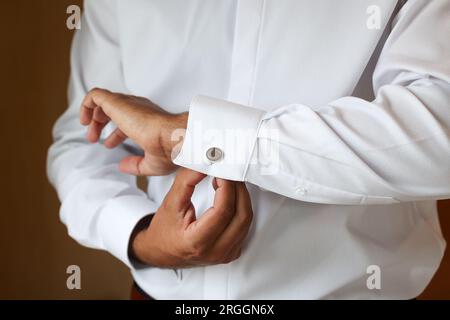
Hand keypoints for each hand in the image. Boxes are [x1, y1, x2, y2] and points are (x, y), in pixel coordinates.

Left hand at [79, 88, 187, 175]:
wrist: (175, 138)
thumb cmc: (171, 151)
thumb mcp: (152, 163)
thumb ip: (137, 165)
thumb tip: (123, 166)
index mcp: (149, 120)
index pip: (129, 120)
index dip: (116, 134)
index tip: (109, 144)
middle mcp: (140, 109)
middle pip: (115, 109)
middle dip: (101, 123)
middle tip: (93, 139)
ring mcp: (128, 104)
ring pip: (105, 101)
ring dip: (93, 116)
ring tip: (88, 132)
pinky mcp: (117, 102)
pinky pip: (96, 95)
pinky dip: (86, 105)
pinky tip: (84, 120)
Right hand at [132, 168, 252, 267]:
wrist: (162, 251)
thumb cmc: (164, 229)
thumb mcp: (171, 202)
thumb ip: (188, 180)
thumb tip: (206, 162)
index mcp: (196, 242)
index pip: (223, 211)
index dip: (227, 187)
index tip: (222, 172)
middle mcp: (215, 253)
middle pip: (241, 216)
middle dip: (238, 190)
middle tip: (229, 174)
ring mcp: (226, 255)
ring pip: (246, 220)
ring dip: (241, 197)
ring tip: (229, 183)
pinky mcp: (232, 252)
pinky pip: (245, 226)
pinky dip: (241, 208)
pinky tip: (231, 197)